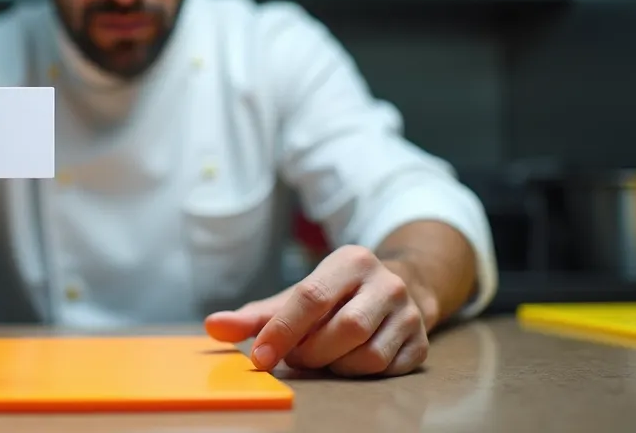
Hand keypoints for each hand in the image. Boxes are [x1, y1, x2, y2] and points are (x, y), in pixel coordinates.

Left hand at [204, 245, 429, 377]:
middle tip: (297, 357)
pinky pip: (387, 370)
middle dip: (311, 352)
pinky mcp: (422, 341)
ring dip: (335, 365)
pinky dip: (360, 374)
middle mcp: (386, 281)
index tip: (259, 357)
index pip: (311, 297)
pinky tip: (349, 360)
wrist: (394, 292)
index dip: (282, 331)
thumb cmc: (334, 297)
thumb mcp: (295, 298)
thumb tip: (213, 326)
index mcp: (350, 261)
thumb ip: (255, 316)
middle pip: (343, 330)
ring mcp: (409, 312)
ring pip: (367, 355)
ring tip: (324, 356)